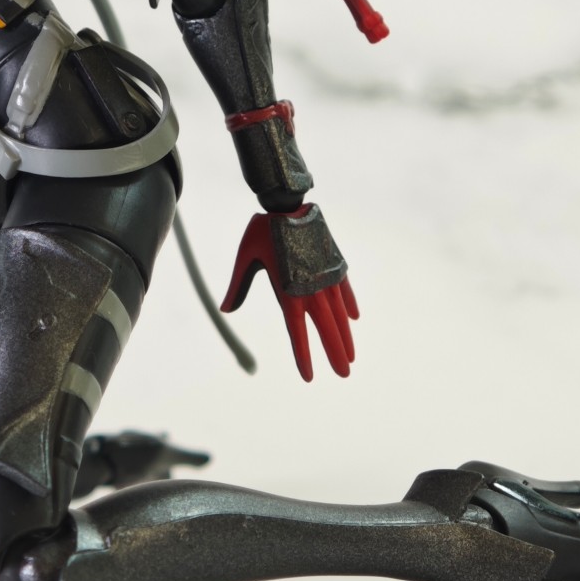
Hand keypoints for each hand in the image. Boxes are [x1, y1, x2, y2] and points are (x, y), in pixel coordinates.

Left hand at [221, 209, 358, 381]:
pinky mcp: (333, 263)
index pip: (296, 332)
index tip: (310, 376)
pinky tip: (354, 318)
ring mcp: (324, 276)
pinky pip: (344, 289)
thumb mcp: (245, 258)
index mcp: (288, 291)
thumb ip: (239, 286)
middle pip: (325, 328)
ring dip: (345, 335)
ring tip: (351, 356)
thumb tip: (225, 310)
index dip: (303, 355)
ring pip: (338, 314)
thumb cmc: (262, 231)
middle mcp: (310, 288)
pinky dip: (349, 304)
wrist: (287, 203)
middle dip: (334, 353)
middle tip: (345, 374)